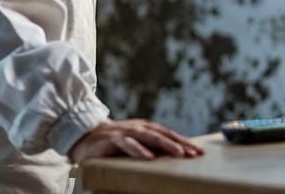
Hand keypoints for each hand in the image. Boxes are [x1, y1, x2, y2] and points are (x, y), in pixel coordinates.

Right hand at [67, 119, 204, 163]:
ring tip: (179, 154)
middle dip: (181, 144)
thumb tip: (173, 158)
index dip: (184, 142)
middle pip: (163, 135)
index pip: (169, 135)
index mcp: (146, 128)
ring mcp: (126, 132)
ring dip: (166, 145)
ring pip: (149, 137)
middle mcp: (138, 127)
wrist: (85, 138)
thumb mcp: (135, 145)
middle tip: (194, 153)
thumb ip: (151, 148)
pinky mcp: (112, 140)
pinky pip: (127, 144)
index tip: (200, 152)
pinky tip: (149, 158)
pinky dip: (138, 150)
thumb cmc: (114, 144)